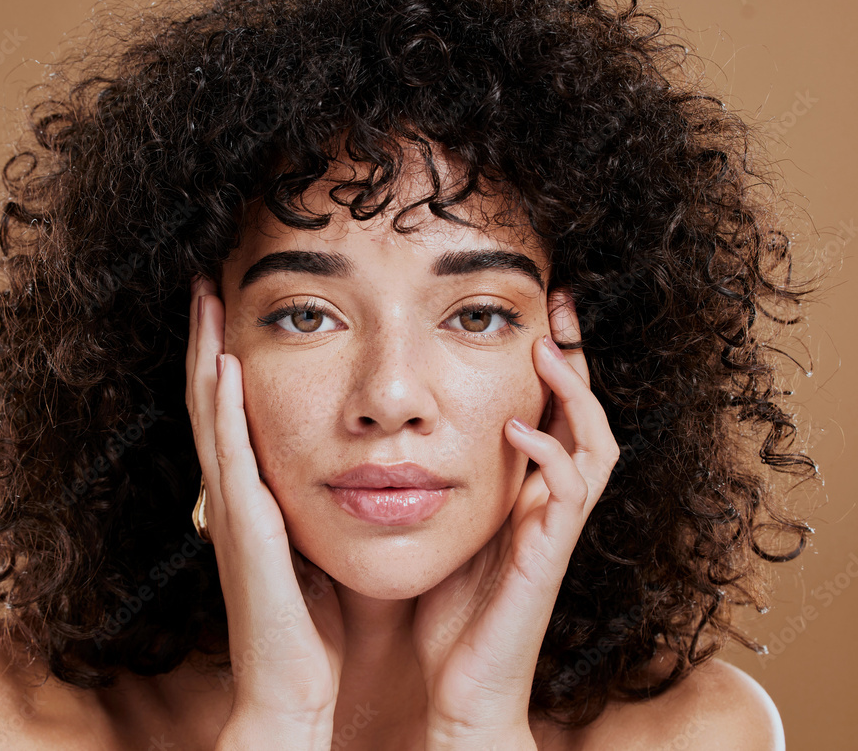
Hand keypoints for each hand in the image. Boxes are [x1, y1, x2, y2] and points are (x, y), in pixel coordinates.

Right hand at [186, 275, 344, 740]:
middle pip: (210, 399)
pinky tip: (223, 363)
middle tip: (205, 279)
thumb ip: (315, 504)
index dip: (224, 355)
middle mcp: (234, 494)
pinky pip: (231, 458)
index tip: (232, 302)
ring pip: (210, 416)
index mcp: (253, 495)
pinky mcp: (244, 530)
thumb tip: (343, 463)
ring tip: (206, 298)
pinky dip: (223, 408)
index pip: (233, 410)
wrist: (296, 690)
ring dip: (204, 353)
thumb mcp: (316, 546)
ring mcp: (233, 510)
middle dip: (205, 337)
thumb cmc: (312, 625)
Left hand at [413, 289, 619, 748]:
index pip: (550, 411)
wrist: (459, 686)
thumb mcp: (440, 525)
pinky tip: (516, 429)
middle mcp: (550, 504)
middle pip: (587, 414)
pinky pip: (571, 494)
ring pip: (597, 445)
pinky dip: (550, 455)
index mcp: (525, 491)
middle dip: (577, 358)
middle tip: (560, 305)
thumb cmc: (447, 608)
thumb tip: (393, 426)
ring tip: (546, 351)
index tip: (533, 309)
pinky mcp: (549, 556)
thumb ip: (435, 479)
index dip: (550, 361)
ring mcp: (555, 529)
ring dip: (575, 394)